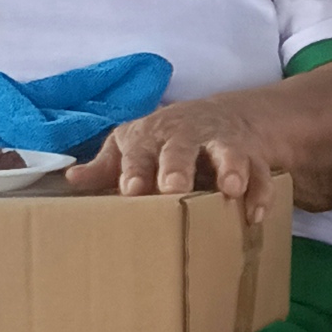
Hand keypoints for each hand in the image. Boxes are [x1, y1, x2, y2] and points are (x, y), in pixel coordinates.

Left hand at [63, 99, 275, 225]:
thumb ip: (106, 166)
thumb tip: (71, 180)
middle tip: (174, 188)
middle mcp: (185, 136)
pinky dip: (260, 191)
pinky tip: (255, 214)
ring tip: (231, 190)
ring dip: (229, 168)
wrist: (219, 117)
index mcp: (150, 136)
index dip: (135, 169)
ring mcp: (219, 143)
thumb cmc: (163, 140)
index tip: (132, 189)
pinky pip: (259, 172)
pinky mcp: (249, 155)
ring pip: (226, 152)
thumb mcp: (133, 146)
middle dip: (177, 166)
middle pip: (181, 147)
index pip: (139, 150)